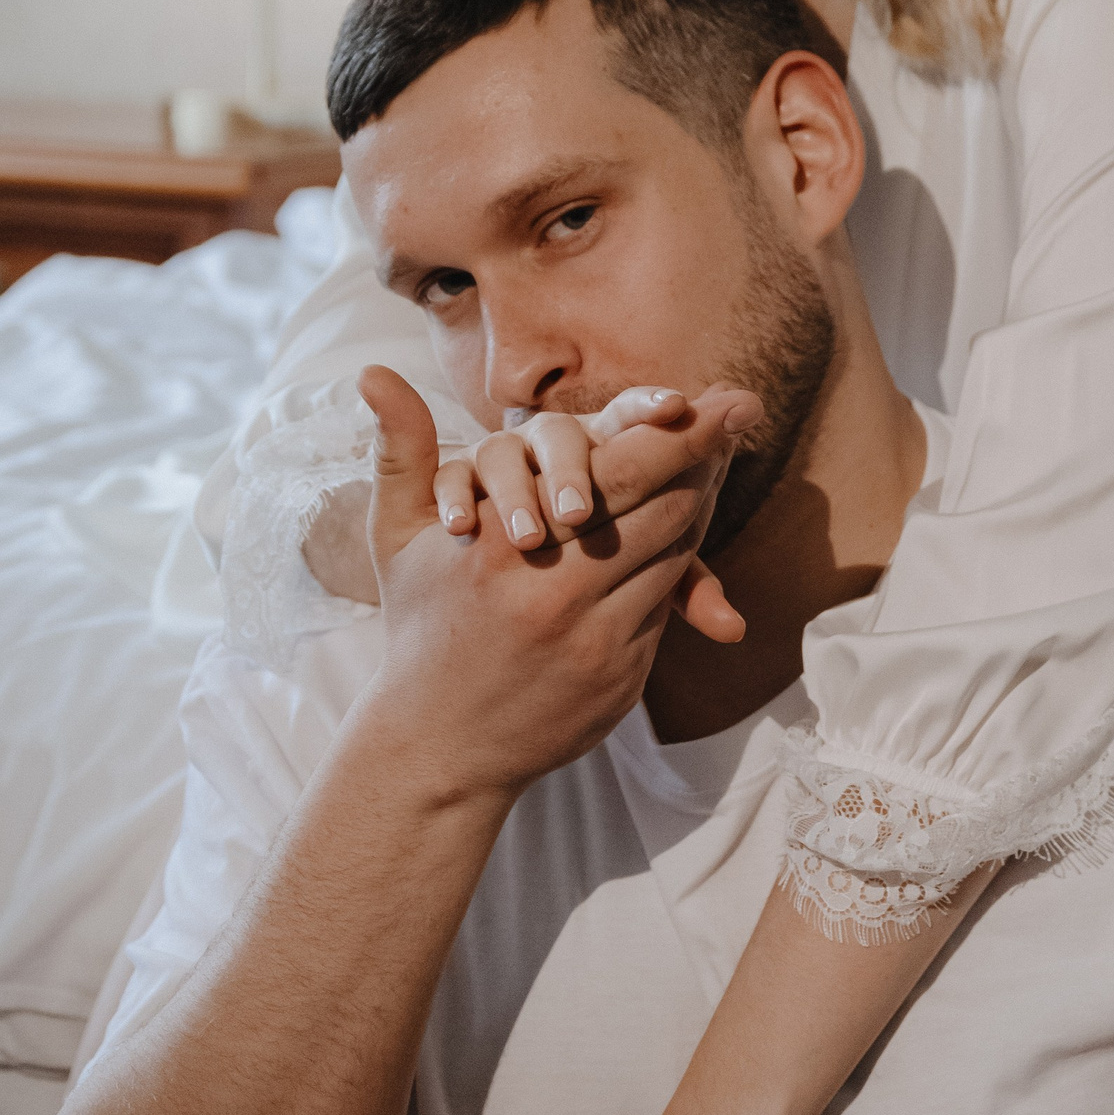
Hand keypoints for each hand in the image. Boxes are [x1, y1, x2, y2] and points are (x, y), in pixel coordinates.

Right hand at [300, 387, 746, 641]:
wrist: (438, 744)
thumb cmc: (421, 625)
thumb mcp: (396, 536)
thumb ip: (400, 447)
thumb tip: (373, 370)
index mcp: (500, 544)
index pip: (611, 470)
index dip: (670, 429)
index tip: (707, 396)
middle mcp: (552, 588)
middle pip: (659, 503)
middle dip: (703, 452)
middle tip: (740, 409)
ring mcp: (591, 635)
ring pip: (672, 552)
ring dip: (698, 503)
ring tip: (717, 461)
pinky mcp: (618, 673)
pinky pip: (664, 602)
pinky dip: (681, 561)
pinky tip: (688, 529)